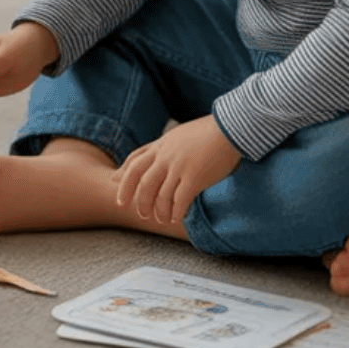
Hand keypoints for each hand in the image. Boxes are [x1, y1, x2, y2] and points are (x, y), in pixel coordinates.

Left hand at [112, 116, 239, 225]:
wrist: (230, 128)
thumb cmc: (207, 133)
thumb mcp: (178, 136)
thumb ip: (163, 147)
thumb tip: (153, 158)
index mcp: (160, 145)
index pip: (134, 162)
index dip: (123, 179)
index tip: (119, 192)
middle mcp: (165, 156)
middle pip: (142, 182)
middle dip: (138, 200)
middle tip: (141, 213)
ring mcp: (179, 166)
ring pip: (160, 195)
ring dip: (158, 210)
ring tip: (161, 219)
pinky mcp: (194, 177)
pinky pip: (179, 200)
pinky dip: (176, 212)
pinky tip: (177, 217)